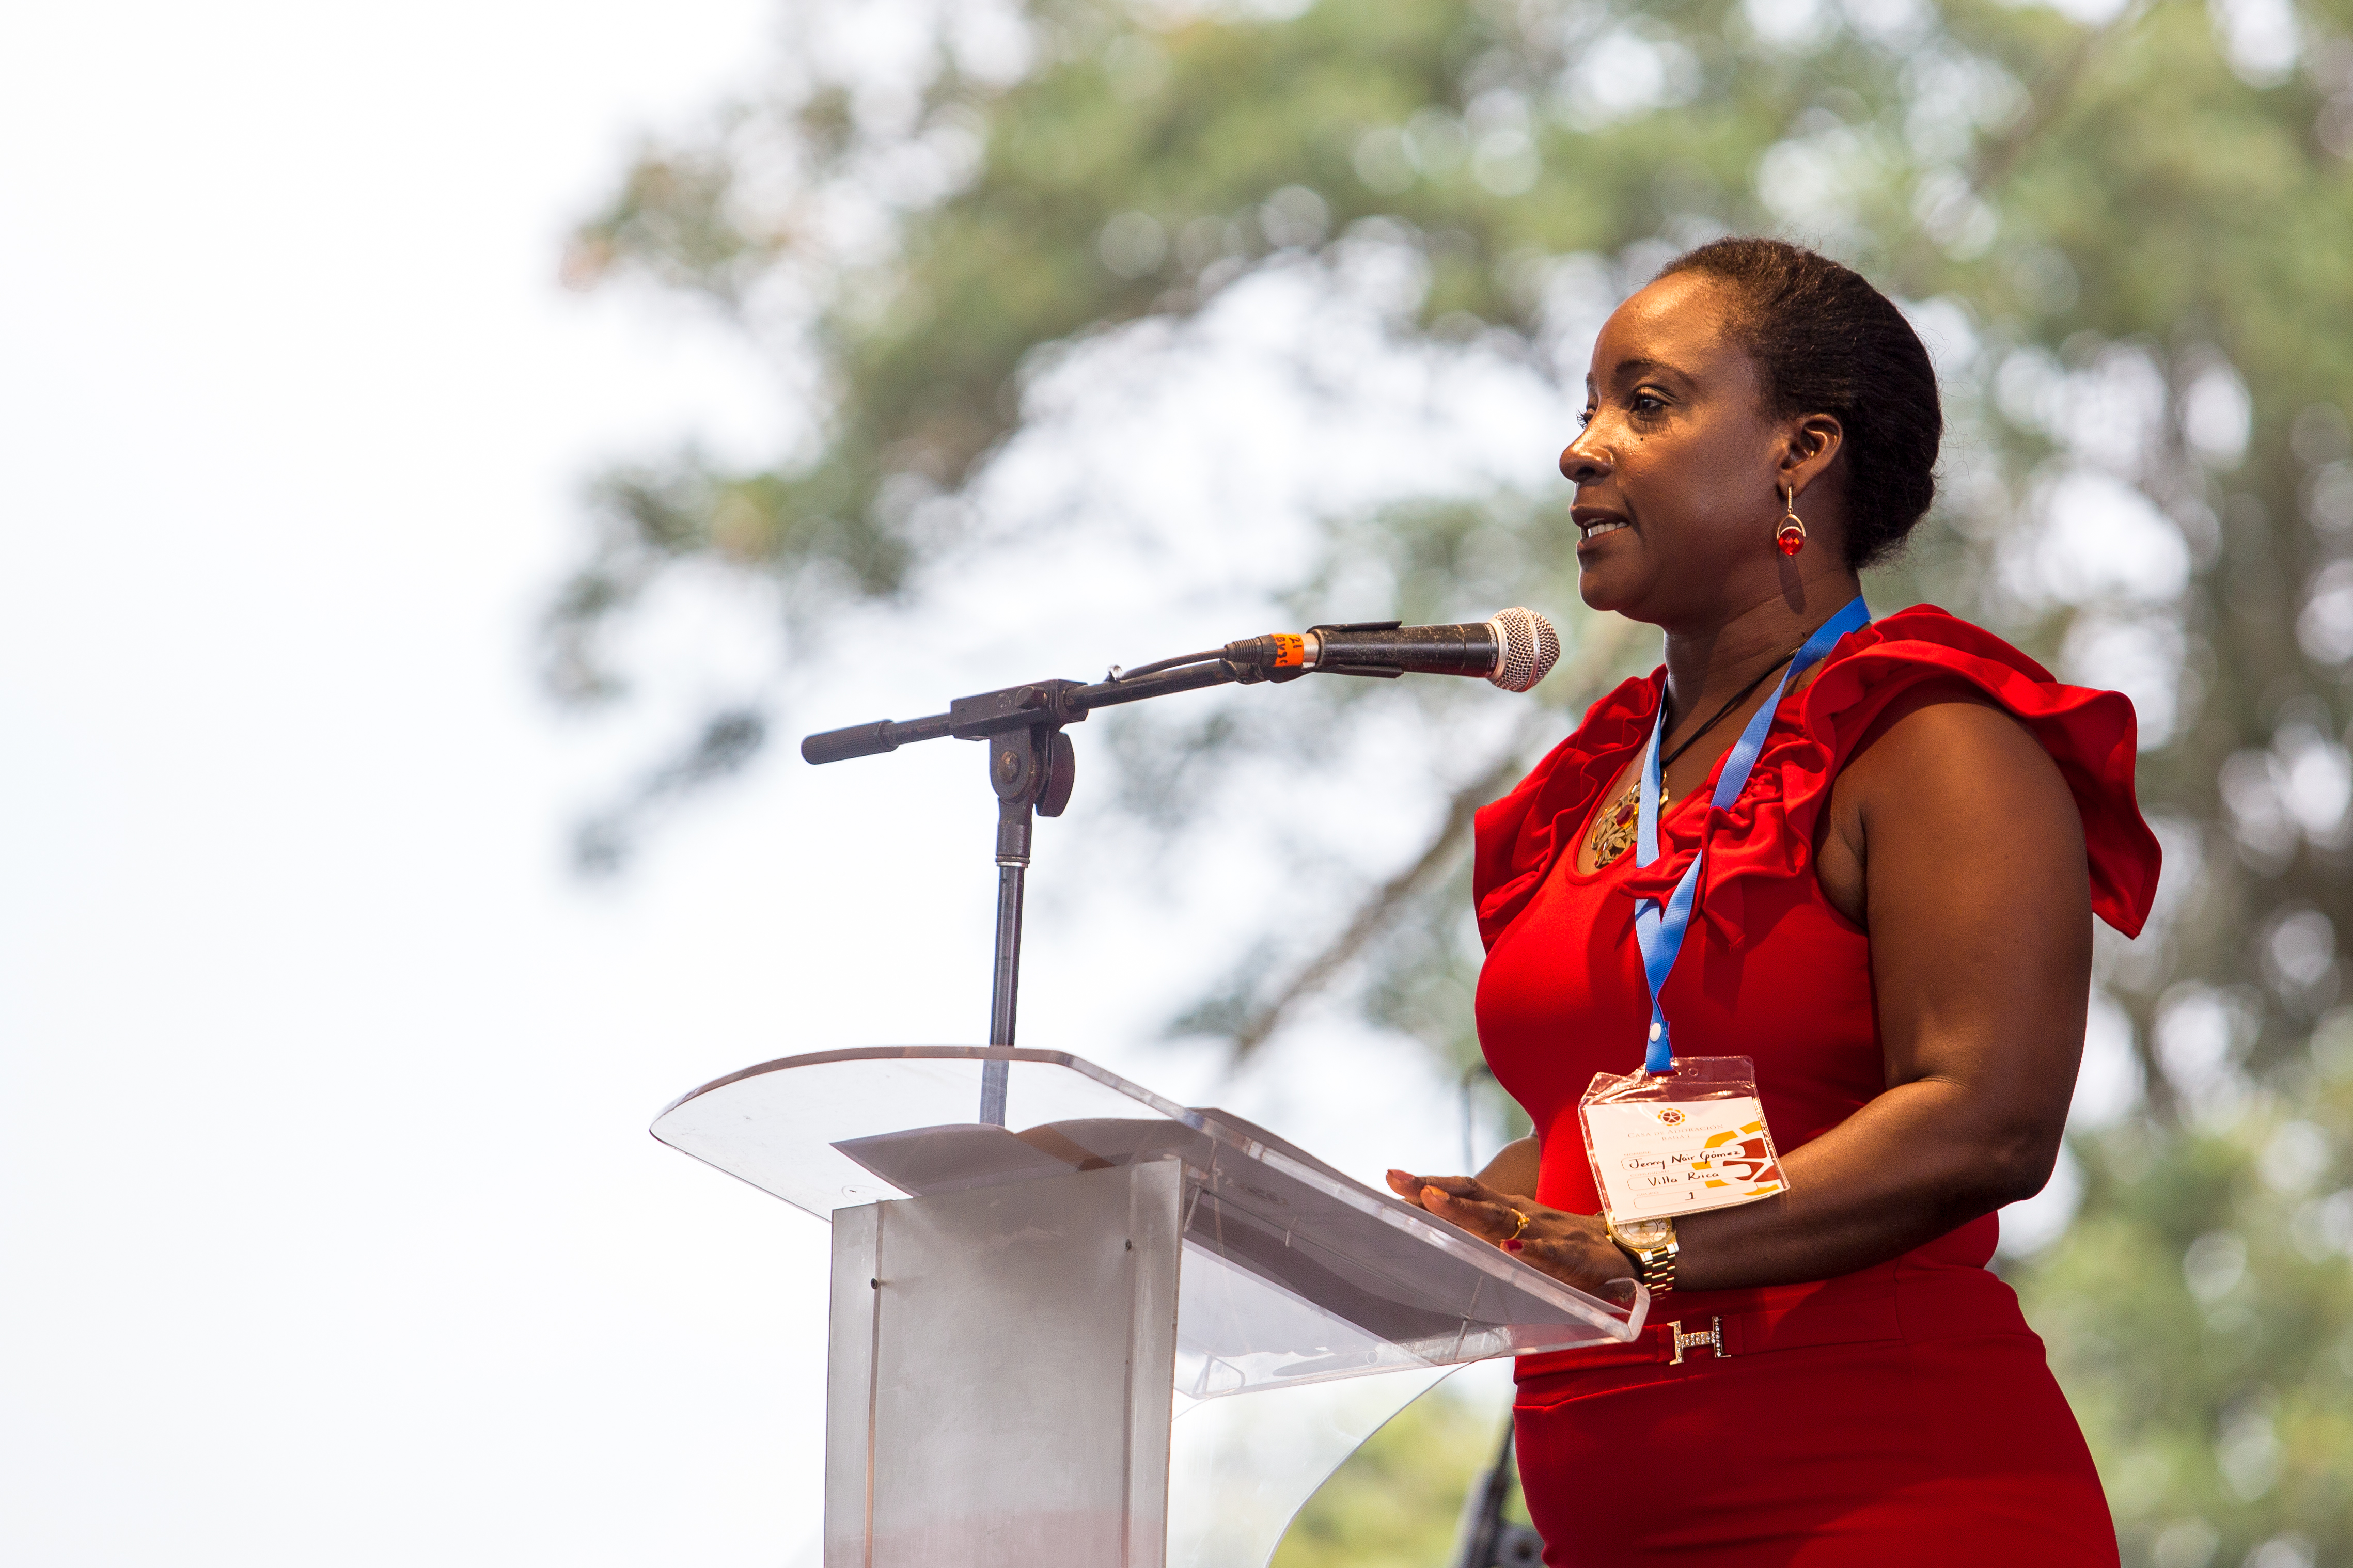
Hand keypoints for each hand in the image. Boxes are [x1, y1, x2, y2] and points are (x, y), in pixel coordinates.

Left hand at [1386, 1169, 1637, 1298]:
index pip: (1465, 1190)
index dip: (1429, 1183)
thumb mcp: (1524, 1235)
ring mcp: (1547, 1232)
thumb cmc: (1566, 1245)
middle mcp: (1523, 1215)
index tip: (1391, 1176)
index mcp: (1510, 1211)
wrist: (1629, 1251)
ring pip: (1503, 1219)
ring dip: (1467, 1211)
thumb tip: (1440, 1241)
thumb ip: (1488, 1236)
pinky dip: (1531, 1252)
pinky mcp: (1573, 1257)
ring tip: (1433, 1202)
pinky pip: (1551, 1254)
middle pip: (1474, 1196)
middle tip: (1396, 1180)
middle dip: (1434, 1189)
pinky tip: (1512, 1251)